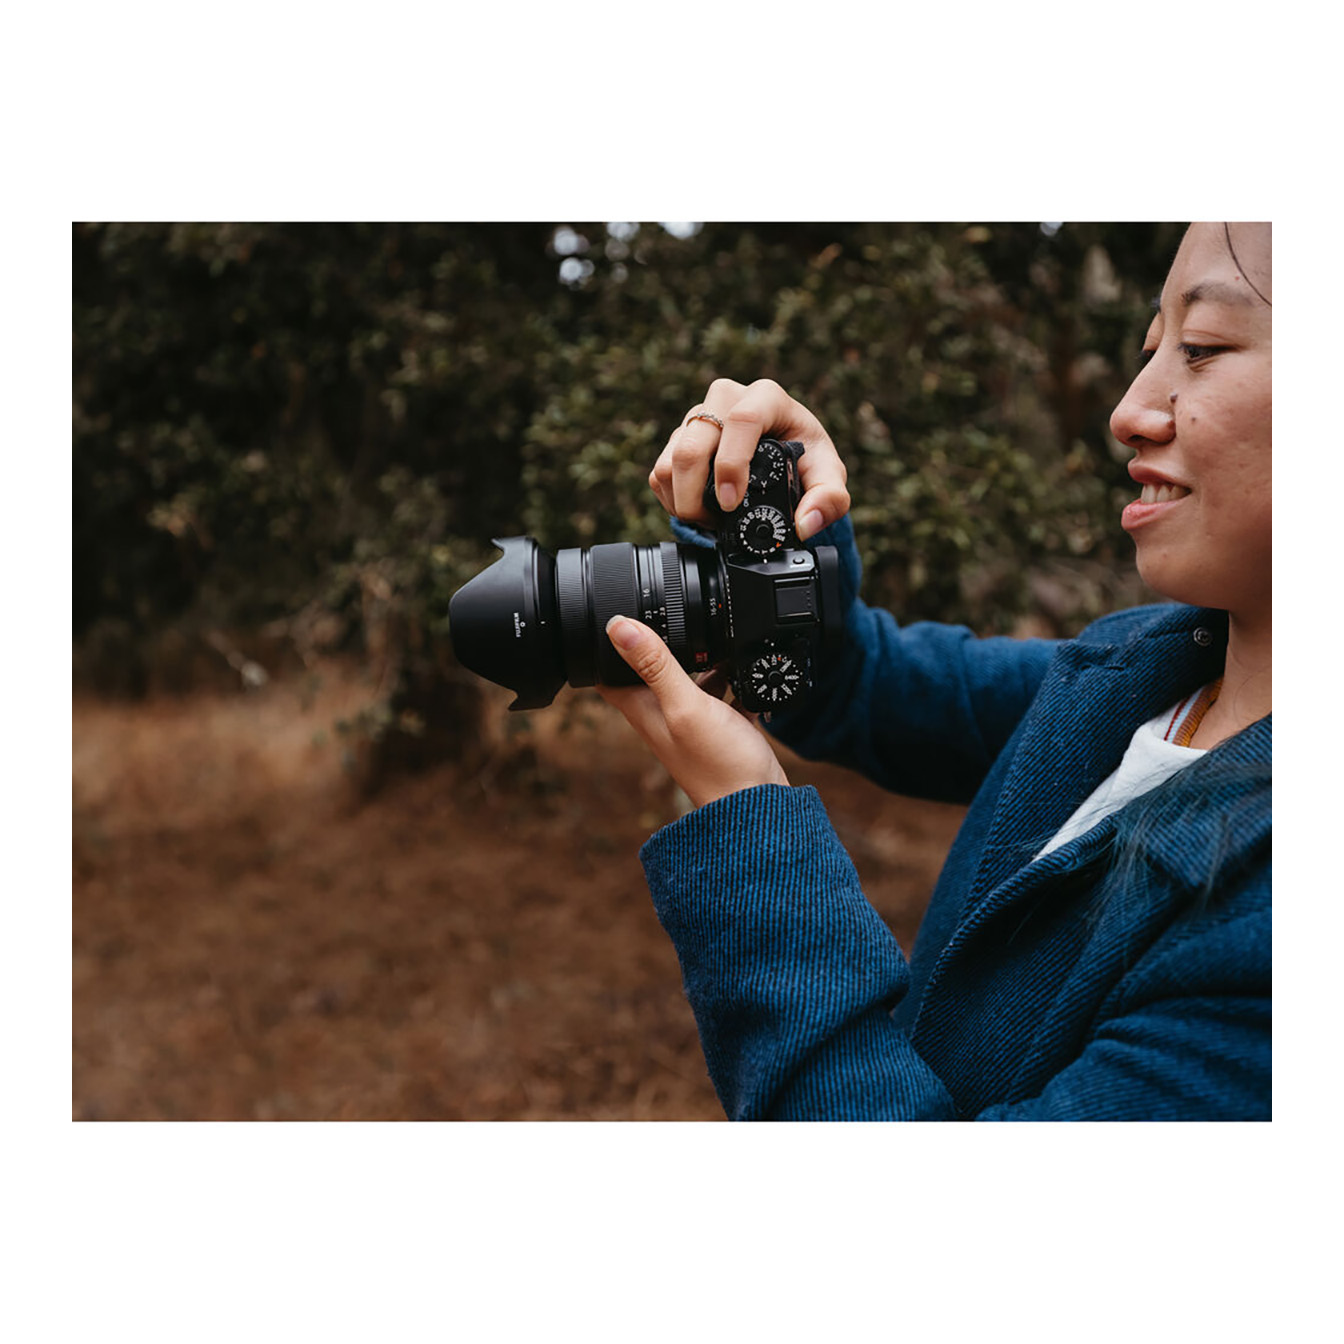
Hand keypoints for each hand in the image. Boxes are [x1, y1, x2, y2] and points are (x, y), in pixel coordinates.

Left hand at [596, 615, 788, 809]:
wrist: (758, 806)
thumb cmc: (719, 765)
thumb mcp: (685, 705)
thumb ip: (656, 665)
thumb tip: (618, 627)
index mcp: (644, 709)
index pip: (609, 671)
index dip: (608, 644)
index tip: (617, 614)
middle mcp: (663, 714)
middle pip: (652, 668)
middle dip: (662, 641)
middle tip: (675, 614)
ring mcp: (692, 721)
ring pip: (690, 677)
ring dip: (702, 659)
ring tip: (719, 639)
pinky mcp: (720, 726)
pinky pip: (722, 692)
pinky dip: (732, 678)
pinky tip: (747, 669)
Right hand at [650, 378, 849, 541]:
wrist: (785, 451)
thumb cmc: (806, 457)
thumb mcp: (829, 476)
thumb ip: (830, 499)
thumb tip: (805, 523)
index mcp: (766, 397)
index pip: (742, 420)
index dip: (731, 464)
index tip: (731, 503)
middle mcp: (726, 399)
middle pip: (692, 444)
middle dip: (696, 495)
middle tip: (715, 523)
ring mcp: (698, 417)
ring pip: (669, 459)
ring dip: (682, 501)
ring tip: (709, 520)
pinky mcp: (678, 437)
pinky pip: (659, 471)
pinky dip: (671, 500)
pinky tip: (697, 511)